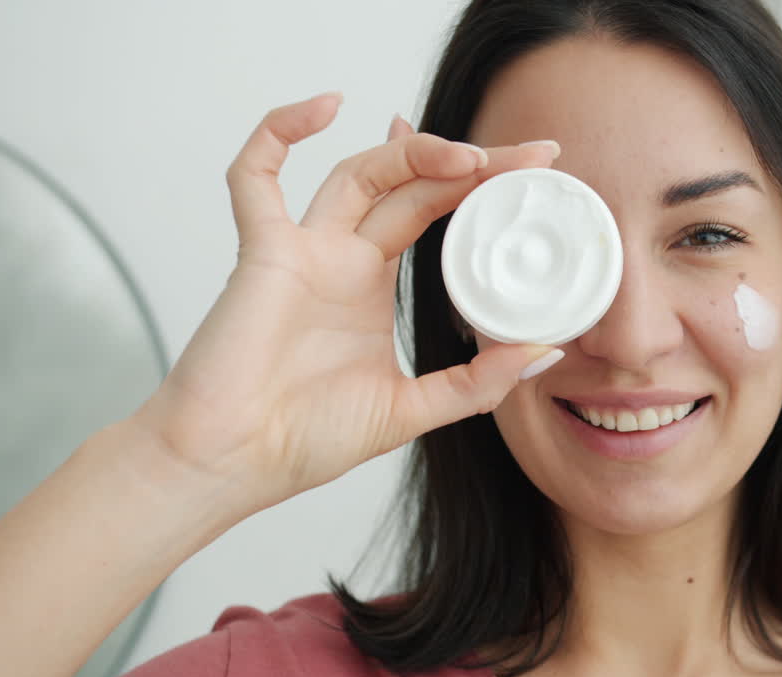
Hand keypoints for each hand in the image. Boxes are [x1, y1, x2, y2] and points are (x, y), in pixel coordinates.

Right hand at [133, 92, 561, 513]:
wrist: (233, 466)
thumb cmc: (304, 440)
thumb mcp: (412, 409)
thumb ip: (479, 381)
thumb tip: (548, 348)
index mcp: (372, 286)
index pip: (436, 213)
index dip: (481, 188)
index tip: (538, 174)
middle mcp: (341, 258)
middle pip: (411, 185)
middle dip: (471, 163)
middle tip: (533, 155)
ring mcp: (301, 250)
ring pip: (358, 174)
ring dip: (414, 154)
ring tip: (472, 157)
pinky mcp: (261, 254)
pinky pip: (255, 178)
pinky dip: (279, 133)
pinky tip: (326, 106)